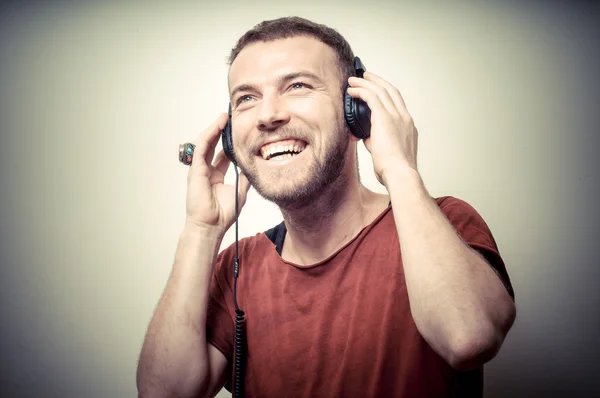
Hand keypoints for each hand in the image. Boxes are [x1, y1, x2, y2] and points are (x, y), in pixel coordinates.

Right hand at [185, 113, 250, 236]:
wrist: (211, 226)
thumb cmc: (223, 214)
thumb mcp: (240, 191)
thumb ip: (245, 177)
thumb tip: (254, 166)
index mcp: (216, 176)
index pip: (222, 154)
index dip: (229, 143)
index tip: (239, 132)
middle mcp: (207, 170)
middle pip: (213, 146)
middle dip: (221, 131)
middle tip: (230, 118)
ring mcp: (200, 169)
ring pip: (206, 143)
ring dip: (214, 129)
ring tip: (224, 117)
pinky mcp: (195, 169)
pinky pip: (201, 147)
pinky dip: (209, 135)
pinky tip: (217, 126)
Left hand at [347, 72, 418, 185]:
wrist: (400, 174)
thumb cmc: (393, 170)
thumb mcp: (386, 153)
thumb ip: (376, 142)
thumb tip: (366, 137)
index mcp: (407, 126)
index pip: (398, 103)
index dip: (386, 93)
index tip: (377, 89)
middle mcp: (404, 118)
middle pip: (391, 91)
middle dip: (377, 81)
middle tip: (366, 76)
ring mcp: (396, 116)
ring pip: (381, 90)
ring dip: (366, 83)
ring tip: (354, 80)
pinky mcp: (385, 118)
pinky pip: (371, 97)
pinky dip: (360, 91)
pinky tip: (351, 90)